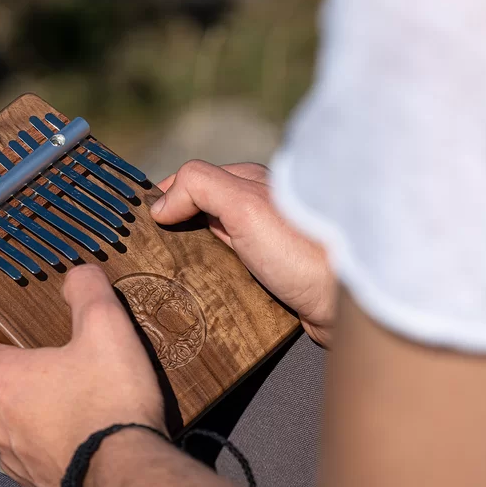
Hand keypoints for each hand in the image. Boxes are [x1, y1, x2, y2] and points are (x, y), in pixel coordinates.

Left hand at [0, 264, 166, 486]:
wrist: (128, 483)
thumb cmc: (110, 402)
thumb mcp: (107, 329)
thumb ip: (88, 292)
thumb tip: (77, 276)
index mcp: (1, 380)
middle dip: (28, 380)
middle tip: (68, 372)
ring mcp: (13, 462)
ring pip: (19, 428)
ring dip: (43, 418)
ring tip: (87, 410)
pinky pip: (41, 461)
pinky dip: (59, 451)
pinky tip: (92, 444)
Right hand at [151, 161, 335, 346]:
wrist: (347, 304)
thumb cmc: (301, 251)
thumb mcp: (245, 204)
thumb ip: (200, 187)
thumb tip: (160, 206)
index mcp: (251, 185)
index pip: (192, 183)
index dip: (163, 198)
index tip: (138, 224)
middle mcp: (257, 212)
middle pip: (197, 216)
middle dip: (171, 233)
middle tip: (146, 258)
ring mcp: (262, 246)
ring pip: (209, 250)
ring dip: (189, 264)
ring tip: (166, 282)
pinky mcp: (269, 280)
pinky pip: (226, 278)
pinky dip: (209, 286)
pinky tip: (198, 299)